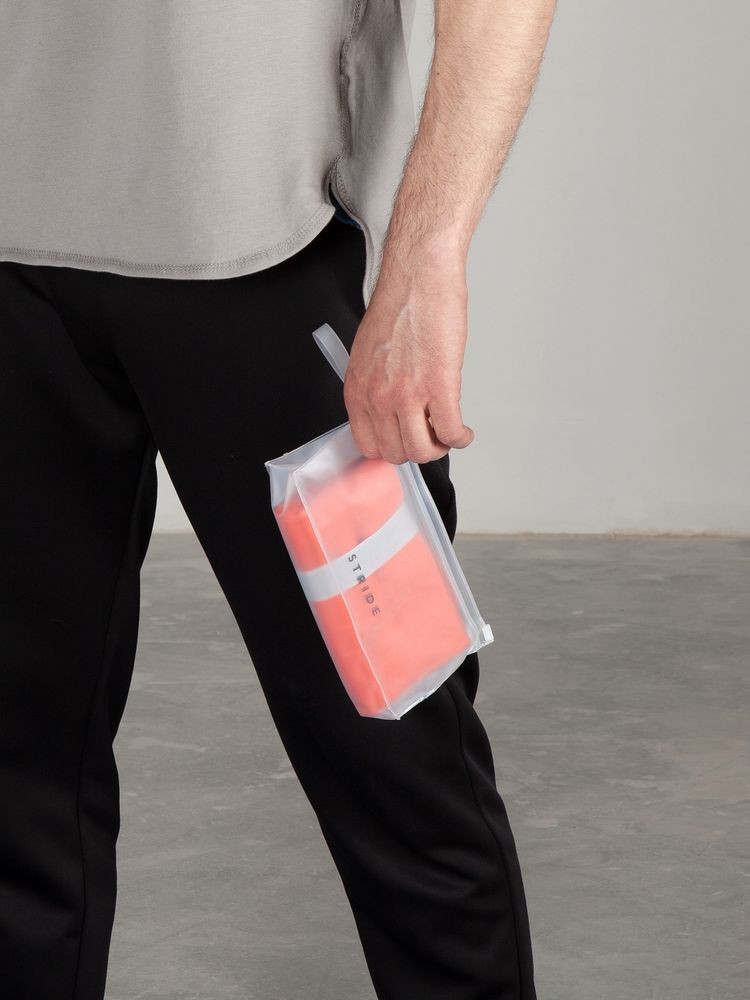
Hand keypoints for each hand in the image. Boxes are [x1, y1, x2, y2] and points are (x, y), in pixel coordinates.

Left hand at [343, 239, 474, 464]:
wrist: (418, 277)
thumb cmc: (399, 306)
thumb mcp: (369, 356)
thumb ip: (374, 388)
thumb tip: (387, 413)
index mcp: (357, 391)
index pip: (367, 445)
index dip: (389, 449)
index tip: (403, 444)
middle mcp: (378, 398)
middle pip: (395, 453)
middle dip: (416, 450)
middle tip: (430, 438)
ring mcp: (407, 395)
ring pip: (422, 451)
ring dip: (439, 448)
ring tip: (447, 434)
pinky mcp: (439, 387)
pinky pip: (450, 432)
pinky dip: (460, 438)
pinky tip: (463, 432)